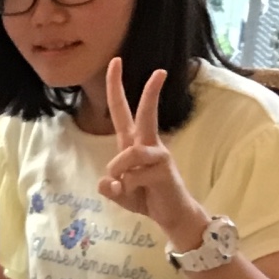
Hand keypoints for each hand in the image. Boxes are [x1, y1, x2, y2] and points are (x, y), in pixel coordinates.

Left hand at [97, 58, 206, 247]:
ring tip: (122, 185)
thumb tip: (107, 182)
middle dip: (150, 92)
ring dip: (118, 170)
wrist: (171, 216)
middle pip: (145, 114)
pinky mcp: (163, 172)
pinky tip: (133, 194)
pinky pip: (133, 176)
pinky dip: (126, 188)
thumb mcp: (120, 193)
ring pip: (130, 153)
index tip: (116, 61)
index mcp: (133, 143)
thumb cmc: (146, 198)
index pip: (122, 111)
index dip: (116, 87)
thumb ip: (110, 187)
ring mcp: (158, 157)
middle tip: (160, 70)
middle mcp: (147, 144)